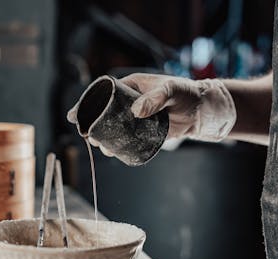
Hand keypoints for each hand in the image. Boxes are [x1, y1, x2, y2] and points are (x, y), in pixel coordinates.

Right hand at [66, 73, 236, 154]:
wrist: (201, 111)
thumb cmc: (186, 93)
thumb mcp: (170, 91)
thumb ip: (154, 99)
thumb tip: (136, 111)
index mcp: (131, 86)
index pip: (103, 93)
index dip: (88, 103)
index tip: (76, 114)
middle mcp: (129, 102)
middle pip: (104, 113)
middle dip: (93, 124)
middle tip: (88, 136)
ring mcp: (135, 118)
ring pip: (113, 127)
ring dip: (105, 137)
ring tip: (101, 146)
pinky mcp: (143, 131)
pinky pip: (126, 138)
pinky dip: (118, 145)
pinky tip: (113, 152)